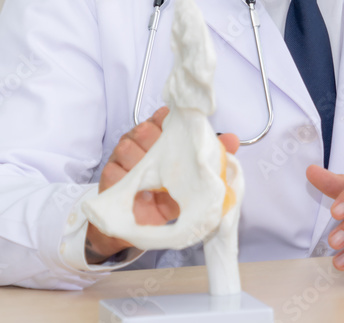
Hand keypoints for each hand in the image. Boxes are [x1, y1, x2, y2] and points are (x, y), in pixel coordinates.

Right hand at [85, 106, 239, 263]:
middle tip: (171, 161)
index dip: (169, 122)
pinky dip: (127, 177)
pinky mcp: (109, 178)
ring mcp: (120, 158)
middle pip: (143, 129)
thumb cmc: (168, 195)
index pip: (161, 117)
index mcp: (158, 137)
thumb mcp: (192, 176)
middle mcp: (137, 142)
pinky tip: (140, 188)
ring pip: (127, 146)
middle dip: (157, 142)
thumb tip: (234, 139)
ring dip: (142, 160)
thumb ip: (212, 156)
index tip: (180, 134)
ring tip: (156, 177)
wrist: (142, 226)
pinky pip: (114, 170)